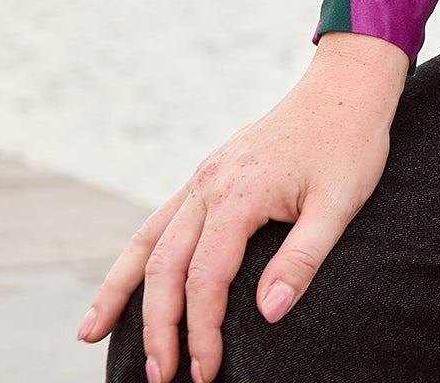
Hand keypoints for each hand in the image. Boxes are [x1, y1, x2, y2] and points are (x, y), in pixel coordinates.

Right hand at [79, 32, 408, 382]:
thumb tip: (268, 314)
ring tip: (89, 335)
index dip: (201, 331)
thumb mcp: (341, 203)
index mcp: (238, 195)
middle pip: (164, 269)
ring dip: (118, 292)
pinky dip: (134, 255)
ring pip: (145, 242)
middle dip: (158, 328)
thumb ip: (303, 258)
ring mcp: (201, 178)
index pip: (205, 280)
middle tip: (161, 377)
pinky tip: (125, 281)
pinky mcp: (206, 174)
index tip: (206, 372)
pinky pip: (157, 221)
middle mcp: (207, 186)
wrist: (347, 87)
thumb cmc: (350, 143)